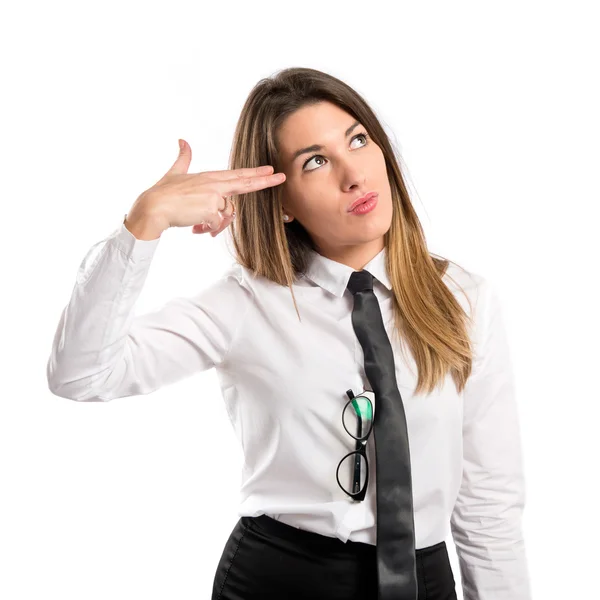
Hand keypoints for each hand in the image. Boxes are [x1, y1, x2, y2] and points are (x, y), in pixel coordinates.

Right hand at [127, 139, 286, 237]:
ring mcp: (214, 196)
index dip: (255, 172)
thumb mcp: (175, 172)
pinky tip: (196, 228)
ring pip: (226, 215)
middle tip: (281, 177)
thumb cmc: (163, 193)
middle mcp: (214, 184)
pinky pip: (217, 224)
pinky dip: (207, 229)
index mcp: (209, 177)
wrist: (153, 207)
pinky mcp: (211, 209)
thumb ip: (183, 157)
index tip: (270, 170)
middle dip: (265, 181)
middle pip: (244, 183)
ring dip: (214, 224)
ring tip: (199, 224)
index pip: (237, 174)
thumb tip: (182, 139)